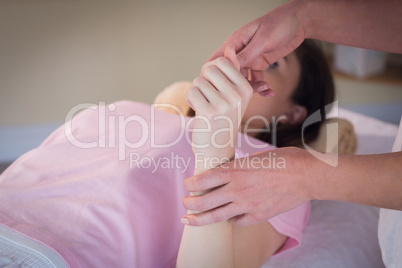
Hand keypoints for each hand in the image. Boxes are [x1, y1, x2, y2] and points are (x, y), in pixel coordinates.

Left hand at [181, 147, 312, 225]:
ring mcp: (247, 206)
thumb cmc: (283, 159)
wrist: (306, 175)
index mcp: (234, 171)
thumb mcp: (254, 157)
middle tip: (184, 203)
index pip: (202, 180)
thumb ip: (238, 167)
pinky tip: (227, 217)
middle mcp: (237, 190)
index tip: (187, 184)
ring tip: (188, 220)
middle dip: (189, 203)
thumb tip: (226, 171)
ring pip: (215, 217)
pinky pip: (237, 222)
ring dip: (199, 219)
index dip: (190, 184)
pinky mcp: (258, 216)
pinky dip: (229, 220)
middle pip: (203, 201)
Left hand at [186, 45, 252, 171]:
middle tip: (208, 95)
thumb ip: (233, 71)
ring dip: (197, 92)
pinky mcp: (208, 112)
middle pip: (209, 68)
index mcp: (246, 88)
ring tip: (205, 105)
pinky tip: (199, 111)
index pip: (222, 61)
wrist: (218, 149)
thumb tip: (230, 47)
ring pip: (199, 81)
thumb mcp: (234, 95)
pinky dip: (191, 100)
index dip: (212, 71)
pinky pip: (192, 91)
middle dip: (203, 79)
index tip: (215, 85)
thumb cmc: (224, 119)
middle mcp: (238, 95)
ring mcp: (224, 104)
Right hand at [207, 1, 305, 88]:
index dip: (216, 75)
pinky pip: (256, 78)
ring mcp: (250, 58)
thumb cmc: (280, 23)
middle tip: (248, 92)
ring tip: (265, 89)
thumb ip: (246, 54)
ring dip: (251, 87)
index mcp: (235, 42)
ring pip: (243, 78)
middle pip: (230, 73)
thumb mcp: (262, 40)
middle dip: (236, 85)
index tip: (222, 87)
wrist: (300, 21)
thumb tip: (230, 67)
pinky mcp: (260, 63)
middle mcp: (240, 51)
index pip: (217, 60)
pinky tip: (269, 91)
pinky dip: (261, 86)